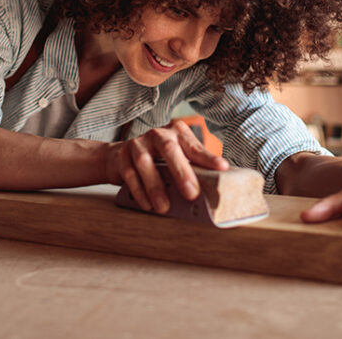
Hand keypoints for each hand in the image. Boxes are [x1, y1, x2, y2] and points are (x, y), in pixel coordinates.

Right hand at [103, 119, 228, 214]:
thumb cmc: (157, 159)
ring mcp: (138, 143)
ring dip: (156, 187)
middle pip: (170, 150)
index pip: (195, 147)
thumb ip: (192, 166)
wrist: (119, 155)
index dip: (208, 158)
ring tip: (164, 207)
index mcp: (177, 133)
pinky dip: (139, 192)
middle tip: (191, 194)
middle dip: (182, 173)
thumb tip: (215, 187)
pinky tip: (147, 205)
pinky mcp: (122, 156)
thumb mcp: (177, 157)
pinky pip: (130, 174)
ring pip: (146, 163)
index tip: (222, 169)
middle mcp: (158, 134)